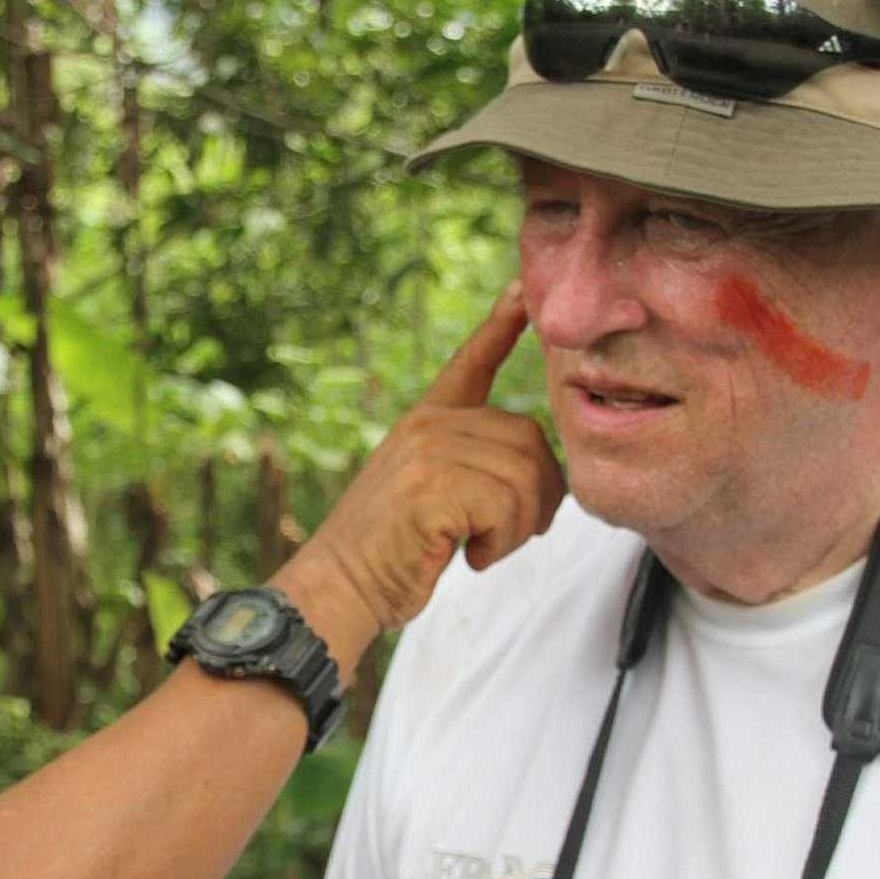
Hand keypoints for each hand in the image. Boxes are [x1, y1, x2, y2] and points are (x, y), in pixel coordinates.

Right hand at [278, 282, 562, 650]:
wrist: (339, 587)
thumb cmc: (391, 552)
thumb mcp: (427, 491)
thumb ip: (470, 464)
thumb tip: (539, 470)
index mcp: (425, 420)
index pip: (471, 361)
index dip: (502, 325)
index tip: (523, 291)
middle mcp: (428, 425)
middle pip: (531, 439)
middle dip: (540, 496)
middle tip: (507, 534)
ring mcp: (429, 452)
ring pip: (526, 476)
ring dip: (520, 527)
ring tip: (481, 547)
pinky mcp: (433, 487)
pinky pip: (509, 506)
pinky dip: (501, 543)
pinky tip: (468, 557)